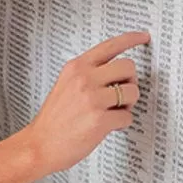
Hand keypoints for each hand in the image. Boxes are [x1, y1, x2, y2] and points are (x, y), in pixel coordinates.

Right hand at [26, 31, 149, 174]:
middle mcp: (84, 78)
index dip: (131, 39)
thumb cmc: (54, 119)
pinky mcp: (100, 119)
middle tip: (121, 94)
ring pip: (132, 92)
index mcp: (76, 67)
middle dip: (130, 81)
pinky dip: (121, 123)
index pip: (109, 46)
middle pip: (128, 66)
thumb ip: (88, 75)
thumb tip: (118, 74)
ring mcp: (92, 98)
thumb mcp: (65, 85)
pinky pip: (128, 117)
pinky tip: (106, 126)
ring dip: (127, 105)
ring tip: (112, 112)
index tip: (143, 37)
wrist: (39, 144)